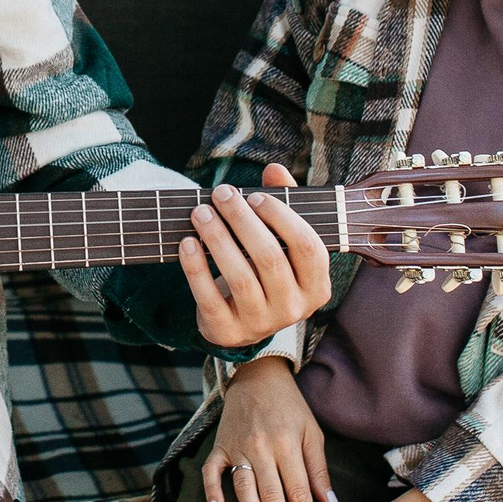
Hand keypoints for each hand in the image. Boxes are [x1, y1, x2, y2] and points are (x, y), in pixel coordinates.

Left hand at [182, 162, 331, 348]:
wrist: (241, 320)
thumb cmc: (265, 268)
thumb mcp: (281, 240)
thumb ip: (283, 202)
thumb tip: (275, 169)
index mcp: (316, 286)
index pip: (307, 247)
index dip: (281, 217)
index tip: (254, 195)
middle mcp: (293, 308)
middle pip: (269, 258)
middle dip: (242, 220)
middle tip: (221, 193)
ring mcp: (261, 324)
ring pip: (240, 277)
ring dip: (217, 239)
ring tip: (200, 212)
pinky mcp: (227, 331)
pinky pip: (209, 298)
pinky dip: (196, 268)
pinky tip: (186, 242)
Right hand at [201, 355, 336, 501]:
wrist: (257, 375)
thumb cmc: (290, 407)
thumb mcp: (312, 432)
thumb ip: (319, 470)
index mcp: (288, 444)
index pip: (300, 491)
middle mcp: (262, 448)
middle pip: (273, 495)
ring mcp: (237, 447)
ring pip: (244, 488)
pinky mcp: (218, 446)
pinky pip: (211, 472)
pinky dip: (211, 491)